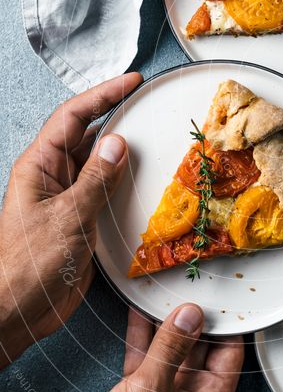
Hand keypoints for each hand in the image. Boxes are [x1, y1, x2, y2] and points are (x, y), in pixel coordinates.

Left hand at [0, 72, 141, 365]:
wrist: (19, 309)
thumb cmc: (29, 263)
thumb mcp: (67, 216)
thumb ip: (95, 179)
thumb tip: (118, 142)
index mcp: (39, 166)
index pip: (72, 117)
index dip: (101, 95)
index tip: (131, 82)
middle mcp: (53, 176)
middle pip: (86, 134)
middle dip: (115, 115)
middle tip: (148, 104)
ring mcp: (67, 196)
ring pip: (98, 161)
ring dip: (122, 149)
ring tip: (153, 136)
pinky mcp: (81, 218)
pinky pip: (105, 188)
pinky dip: (125, 179)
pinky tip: (144, 178)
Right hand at [54, 304, 243, 391]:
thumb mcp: (152, 389)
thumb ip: (171, 347)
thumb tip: (190, 314)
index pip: (229, 353)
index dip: (226, 323)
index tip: (222, 295)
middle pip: (200, 347)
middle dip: (194, 318)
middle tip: (191, 285)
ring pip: (171, 348)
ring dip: (166, 323)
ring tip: (165, 289)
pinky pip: (147, 355)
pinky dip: (143, 334)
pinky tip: (139, 310)